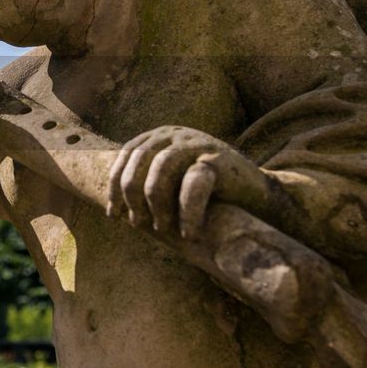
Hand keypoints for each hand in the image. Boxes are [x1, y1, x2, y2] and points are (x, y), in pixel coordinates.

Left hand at [106, 125, 271, 238]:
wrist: (256, 195)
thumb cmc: (206, 193)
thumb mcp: (171, 183)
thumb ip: (145, 185)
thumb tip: (110, 211)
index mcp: (160, 136)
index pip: (126, 156)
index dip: (115, 187)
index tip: (114, 215)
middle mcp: (176, 134)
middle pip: (138, 164)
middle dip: (133, 199)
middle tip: (140, 226)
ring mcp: (197, 144)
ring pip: (160, 173)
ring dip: (157, 206)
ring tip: (163, 230)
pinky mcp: (219, 160)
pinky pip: (193, 185)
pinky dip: (187, 213)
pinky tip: (188, 233)